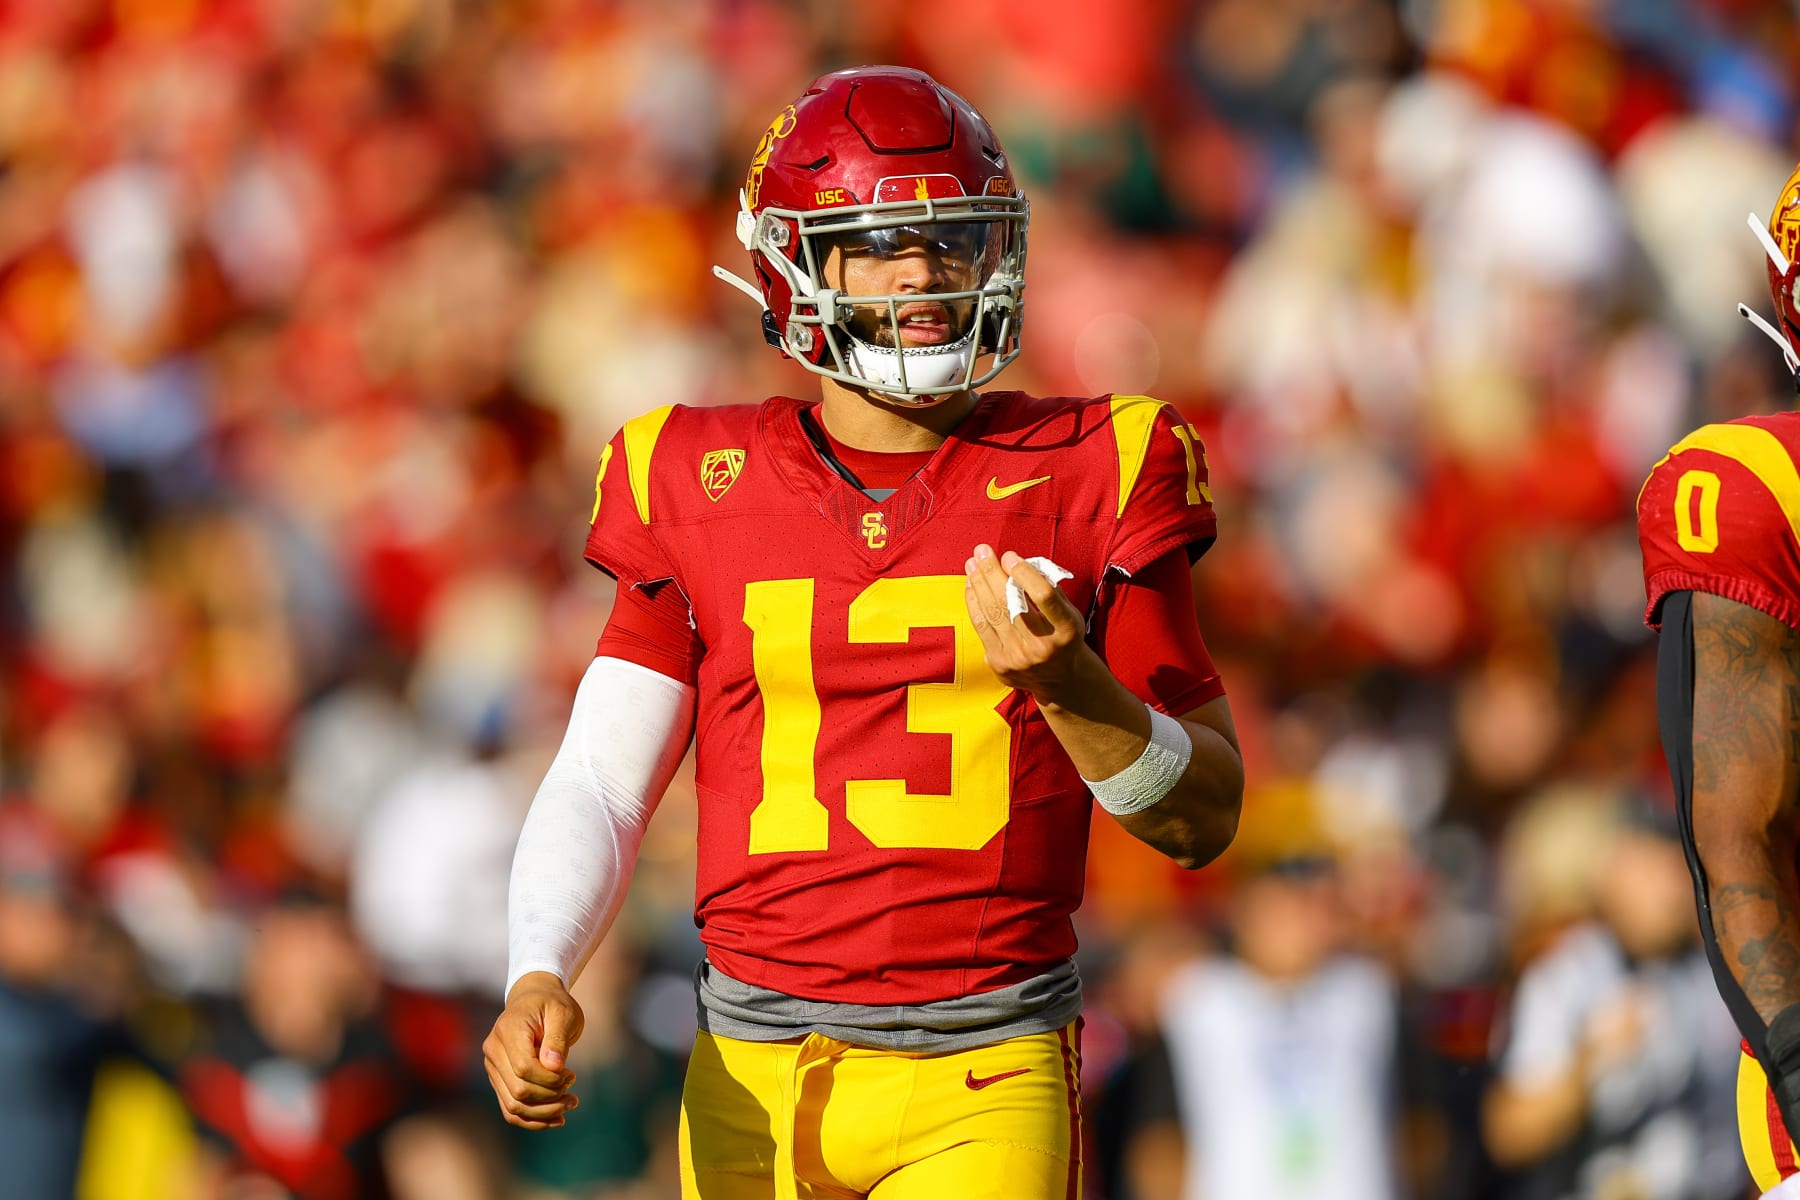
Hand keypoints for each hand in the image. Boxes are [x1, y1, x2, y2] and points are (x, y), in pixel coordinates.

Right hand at [483, 971, 583, 1129]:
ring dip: (544, 1113)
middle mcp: (493, 1050)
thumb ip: (558, 1039)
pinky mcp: (499, 1080)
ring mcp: (493, 1067)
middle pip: (518, 1090)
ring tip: (570, 1104)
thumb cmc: (552, 1005)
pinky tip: (557, 1119)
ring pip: (513, 1106)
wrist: (535, 1000)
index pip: (524, 1068)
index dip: (550, 1079)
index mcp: (508, 1030)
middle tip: (573, 1090)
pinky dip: (533, 1120)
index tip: (571, 1075)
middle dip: (550, 1097)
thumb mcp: (563, 1013)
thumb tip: (554, 1067)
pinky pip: (510, 1109)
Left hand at [964, 544, 1091, 705]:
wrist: (1061, 680)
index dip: (1024, 573)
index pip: (1044, 595)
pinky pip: (981, 627)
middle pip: (1010, 602)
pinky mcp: (1000, 664)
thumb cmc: (1063, 635)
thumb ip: (1048, 587)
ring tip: (972, 564)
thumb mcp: (1068, 612)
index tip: (1010, 556)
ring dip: (978, 584)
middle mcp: (1042, 647)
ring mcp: (1018, 658)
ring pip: (992, 613)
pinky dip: (974, 603)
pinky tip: (971, 586)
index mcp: (1066, 630)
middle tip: (981, 551)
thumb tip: (1016, 562)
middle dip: (992, 572)